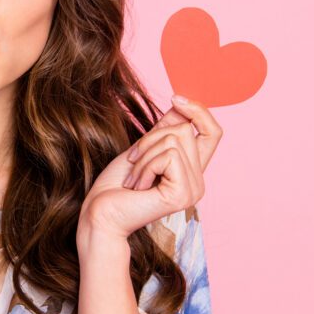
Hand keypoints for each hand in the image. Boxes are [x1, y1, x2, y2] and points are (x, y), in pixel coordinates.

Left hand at [78, 95, 222, 243]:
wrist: (100, 215)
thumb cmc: (116, 185)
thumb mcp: (144, 148)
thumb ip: (165, 129)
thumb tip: (181, 103)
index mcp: (192, 171)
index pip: (213, 132)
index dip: (199, 110)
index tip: (176, 98)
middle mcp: (198, 182)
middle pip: (185, 130)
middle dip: (151, 139)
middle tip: (134, 163)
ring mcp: (194, 190)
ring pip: (175, 140)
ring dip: (144, 154)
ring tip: (134, 179)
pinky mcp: (183, 194)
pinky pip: (169, 155)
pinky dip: (145, 165)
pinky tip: (138, 187)